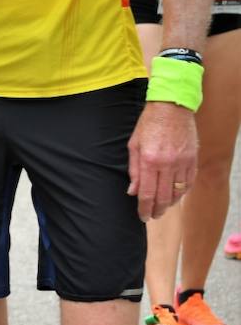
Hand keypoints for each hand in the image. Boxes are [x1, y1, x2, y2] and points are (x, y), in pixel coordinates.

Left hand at [127, 100, 197, 220]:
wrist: (171, 108)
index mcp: (148, 160)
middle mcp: (166, 164)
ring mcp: (182, 163)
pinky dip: (182, 192)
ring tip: (162, 208)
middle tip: (152, 216)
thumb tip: (132, 191)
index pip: (146, 193)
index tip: (142, 216)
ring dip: (170, 204)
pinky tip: (175, 196)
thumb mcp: (134, 145)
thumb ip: (133, 170)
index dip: (144, 208)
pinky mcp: (193, 160)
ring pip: (177, 192)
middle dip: (157, 210)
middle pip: (163, 197)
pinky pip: (188, 183)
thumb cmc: (148, 125)